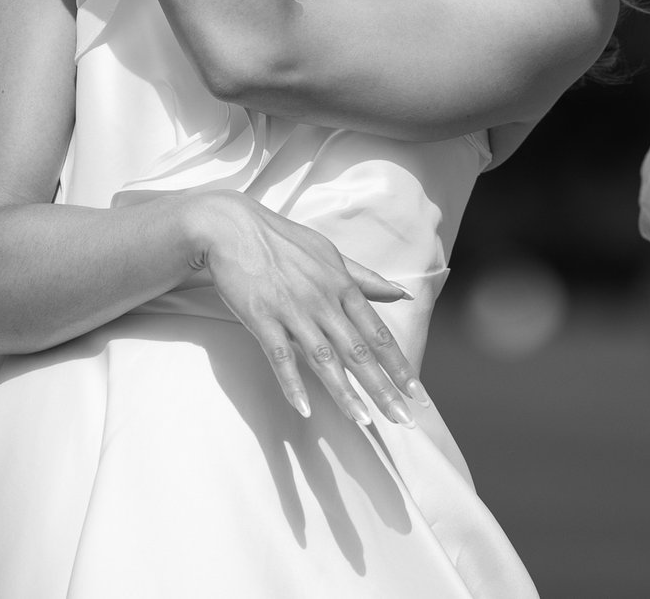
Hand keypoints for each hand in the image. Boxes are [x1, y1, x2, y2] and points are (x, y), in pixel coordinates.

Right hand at [181, 191, 420, 428]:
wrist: (233, 228)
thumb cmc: (284, 242)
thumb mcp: (331, 255)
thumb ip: (366, 278)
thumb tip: (401, 293)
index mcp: (343, 286)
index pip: (378, 333)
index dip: (399, 365)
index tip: (417, 393)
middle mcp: (323, 301)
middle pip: (358, 351)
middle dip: (383, 387)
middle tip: (402, 419)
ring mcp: (292, 311)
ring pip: (324, 358)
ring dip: (345, 393)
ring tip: (364, 421)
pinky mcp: (262, 318)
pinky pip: (280, 356)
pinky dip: (292, 383)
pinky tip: (305, 408)